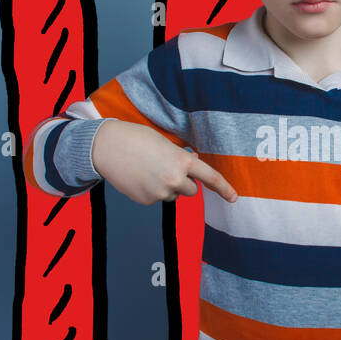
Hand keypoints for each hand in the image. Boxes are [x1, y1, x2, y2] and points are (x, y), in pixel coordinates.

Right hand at [91, 119, 238, 205]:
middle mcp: (174, 180)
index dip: (224, 188)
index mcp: (182, 161)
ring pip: (174, 195)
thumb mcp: (164, 142)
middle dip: (184, 182)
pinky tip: (139, 177)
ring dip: (167, 187)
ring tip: (148, 170)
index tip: (234, 198)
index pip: (209, 177)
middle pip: (192, 190)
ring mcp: (160, 192)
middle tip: (166, 168)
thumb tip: (193, 166)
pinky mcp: (147, 201)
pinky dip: (151, 191)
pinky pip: (157, 198)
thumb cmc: (136, 138)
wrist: (106, 147)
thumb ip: (181, 157)